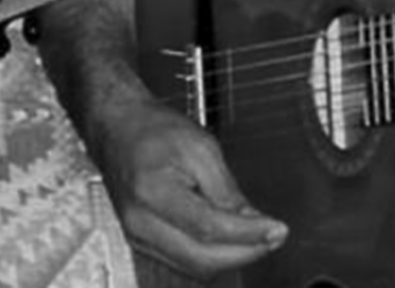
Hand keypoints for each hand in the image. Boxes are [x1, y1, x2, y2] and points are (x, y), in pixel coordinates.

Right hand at [92, 97, 287, 278]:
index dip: (249, 234)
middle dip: (245, 252)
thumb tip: (255, 222)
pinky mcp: (143, 241)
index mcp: (153, 193)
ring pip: (195, 267)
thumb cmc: (151, 129)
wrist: (116, 127)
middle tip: (273, 236)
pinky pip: (184, 261)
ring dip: (231, 257)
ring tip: (255, 235)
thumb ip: (227, 190)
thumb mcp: (200, 148)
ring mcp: (138, 237)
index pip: (209, 228)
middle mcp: (141, 223)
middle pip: (202, 259)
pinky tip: (230, 237)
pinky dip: (212, 255)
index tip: (277, 230)